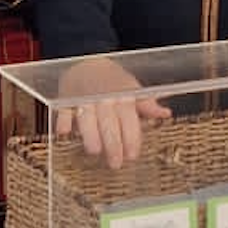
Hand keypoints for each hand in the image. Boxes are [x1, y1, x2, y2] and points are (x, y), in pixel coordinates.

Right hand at [56, 55, 170, 170]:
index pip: (128, 117)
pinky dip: (63, 119)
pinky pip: (63, 108)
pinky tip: (65, 133)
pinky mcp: (65, 98)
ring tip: (94, 151)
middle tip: (115, 163)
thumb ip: (146, 104)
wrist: (87, 63)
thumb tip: (165, 113)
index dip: (130, 137)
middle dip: (112, 142)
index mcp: (122, 94)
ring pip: (86, 115)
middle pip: (108, 120)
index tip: (132, 155)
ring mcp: (83, 96)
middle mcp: (103, 96)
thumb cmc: (113, 82)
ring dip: (89, 132)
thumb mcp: (132, 89)